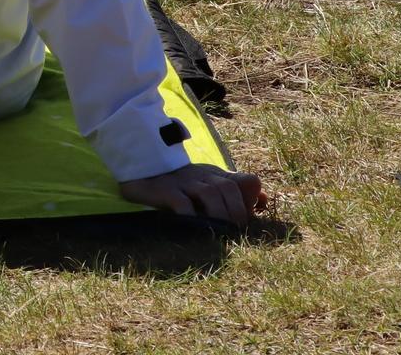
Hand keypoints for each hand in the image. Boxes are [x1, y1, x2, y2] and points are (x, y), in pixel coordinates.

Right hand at [118, 163, 266, 226]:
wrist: (137, 168)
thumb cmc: (177, 183)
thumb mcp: (207, 183)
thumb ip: (234, 190)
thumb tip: (263, 199)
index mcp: (215, 175)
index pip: (246, 180)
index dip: (253, 197)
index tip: (252, 214)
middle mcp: (202, 175)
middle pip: (229, 188)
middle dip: (237, 211)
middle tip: (236, 231)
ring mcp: (183, 181)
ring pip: (209, 192)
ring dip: (219, 214)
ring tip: (220, 231)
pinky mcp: (164, 190)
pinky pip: (181, 202)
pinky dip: (191, 215)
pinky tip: (194, 226)